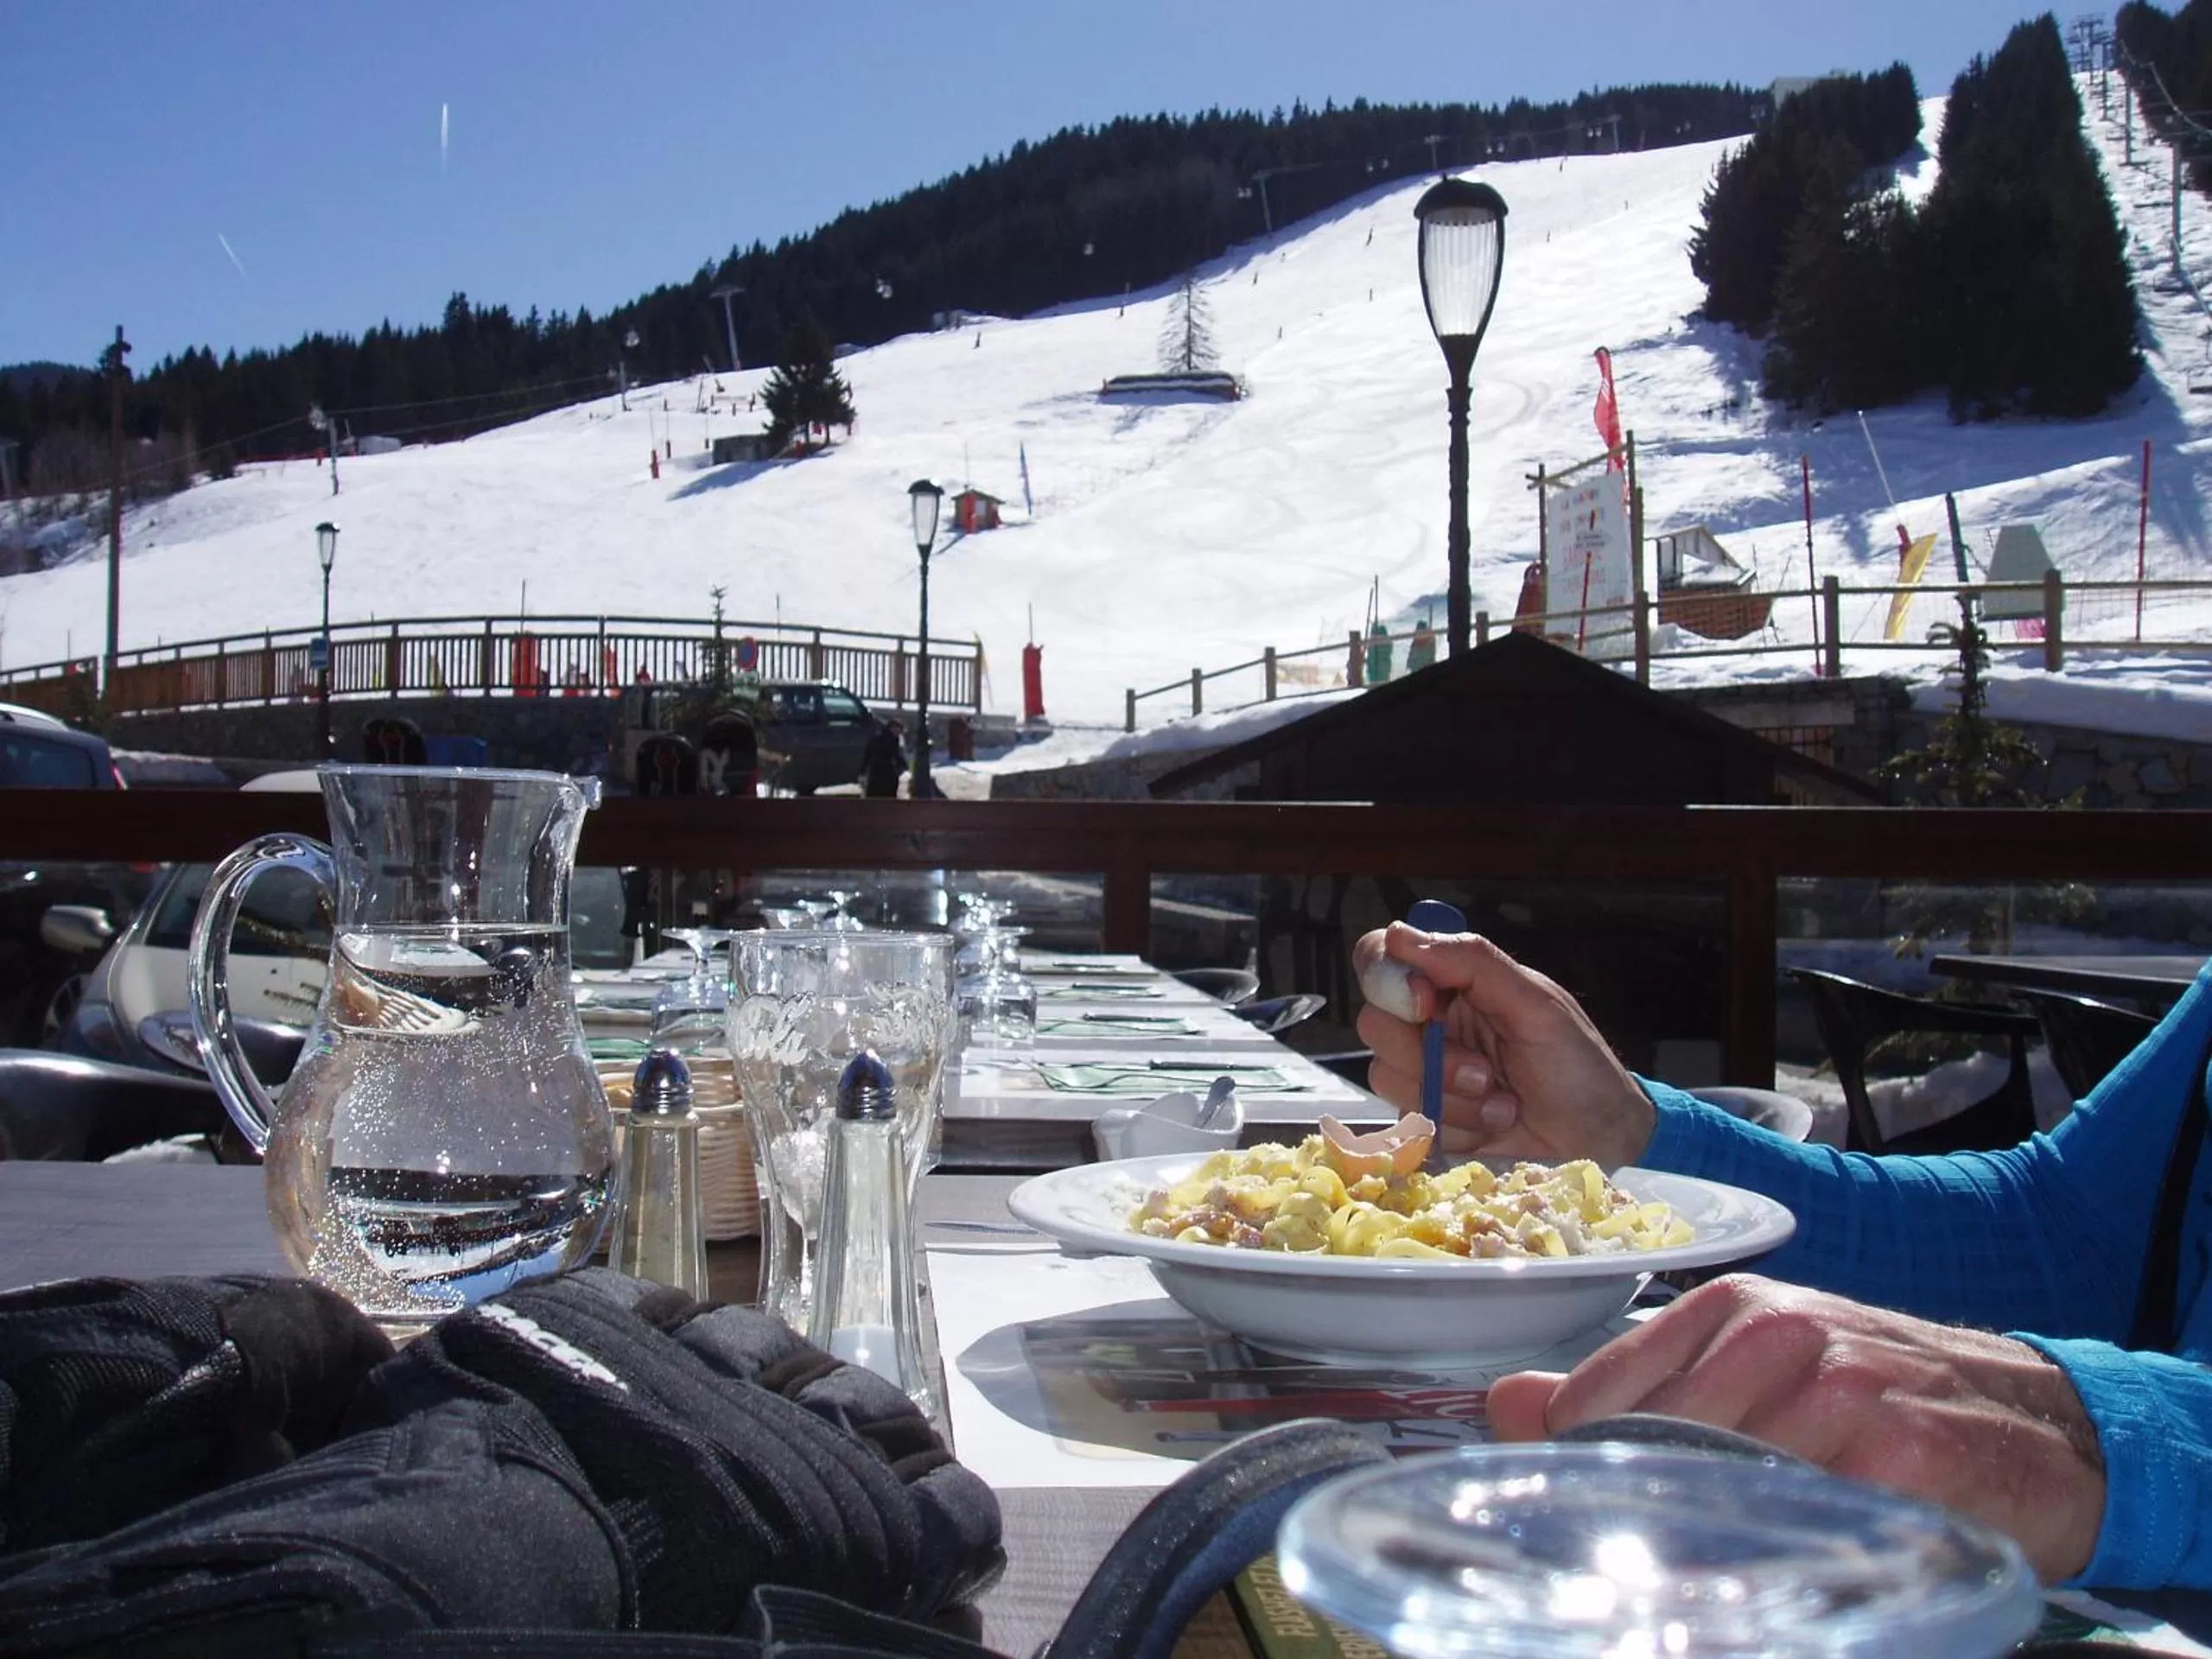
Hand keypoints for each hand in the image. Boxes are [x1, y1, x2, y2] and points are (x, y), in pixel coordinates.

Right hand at [1352, 922, 1653, 1167]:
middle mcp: (1430, 1022)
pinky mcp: (1426, 1117)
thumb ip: (1473, 962)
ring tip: (1502, 1104)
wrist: (1600, 1139)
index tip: (1428, 1006)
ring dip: (1451, 1098)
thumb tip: (1399, 934)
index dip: (1389, 980)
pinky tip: (1493, 1125)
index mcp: (1453, 982)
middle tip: (1486, 1075)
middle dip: (1432, 1058)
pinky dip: (1456, 1126)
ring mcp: (1424, 1072)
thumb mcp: (1536, 1004)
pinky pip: (1409, 1119)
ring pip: (1386, 1076)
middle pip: (1375, 1023)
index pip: (1380, 957)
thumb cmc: (1578, 1065)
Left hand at [1486, 1274, 2105, 1582]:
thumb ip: (1628, 1388)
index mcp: (1733, 1308)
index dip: (1574, 1457)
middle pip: (1654, 1441)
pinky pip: (1805, 1521)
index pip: (1603, 1390)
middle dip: (1637, 1504)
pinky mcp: (1900, 1455)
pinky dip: (1781, 1555)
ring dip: (1706, 1535)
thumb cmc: (1881, 1396)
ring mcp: (1842, 1389)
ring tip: (1707, 1564)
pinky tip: (1780, 1566)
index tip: (1567, 1507)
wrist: (2040, 1424)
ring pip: (1723, 1482)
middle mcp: (1781, 1334)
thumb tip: (1505, 1404)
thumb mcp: (1754, 1367)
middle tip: (1629, 1555)